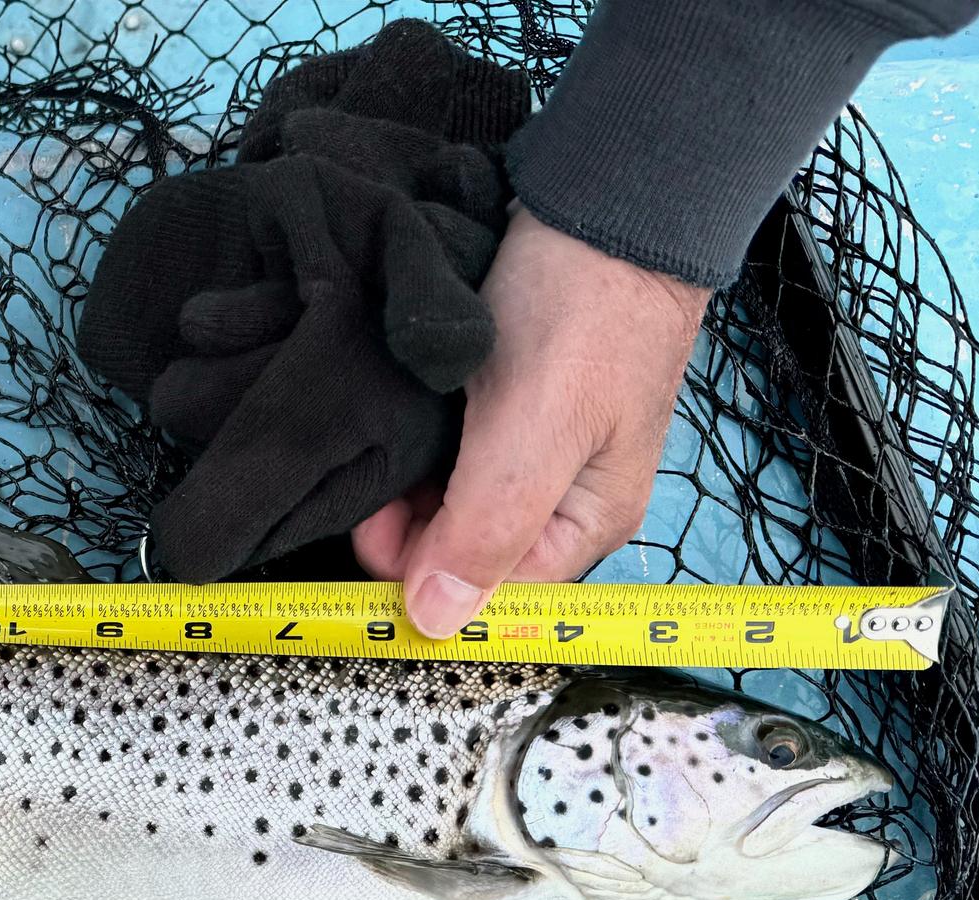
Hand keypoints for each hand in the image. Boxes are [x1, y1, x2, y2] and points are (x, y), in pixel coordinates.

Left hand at [351, 209, 711, 637]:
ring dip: (405, 481)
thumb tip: (435, 621)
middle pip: (456, 554)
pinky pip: (444, 456)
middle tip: (382, 460)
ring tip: (397, 425)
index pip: (481, 595)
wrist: (604, 198)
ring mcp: (528, 458)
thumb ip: (486, 528)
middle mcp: (556, 503)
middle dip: (407, 522)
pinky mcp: (502, 414)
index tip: (374, 521)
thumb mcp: (534, 428)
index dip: (417, 572)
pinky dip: (416, 443)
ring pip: (442, 506)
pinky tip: (406, 411)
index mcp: (582, 526)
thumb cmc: (585, 305)